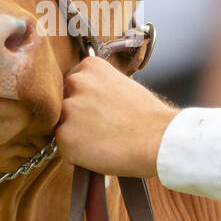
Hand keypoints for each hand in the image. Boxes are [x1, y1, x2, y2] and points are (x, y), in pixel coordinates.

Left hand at [57, 55, 179, 177]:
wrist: (157, 138)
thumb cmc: (147, 116)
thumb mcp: (122, 85)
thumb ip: (98, 87)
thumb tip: (86, 100)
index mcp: (90, 66)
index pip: (74, 84)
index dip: (85, 100)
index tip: (99, 110)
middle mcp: (75, 82)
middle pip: (64, 102)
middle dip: (78, 115)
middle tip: (100, 127)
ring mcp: (68, 109)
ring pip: (63, 125)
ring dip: (77, 134)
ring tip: (103, 140)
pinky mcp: (65, 136)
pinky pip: (65, 147)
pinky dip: (78, 153)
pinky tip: (99, 151)